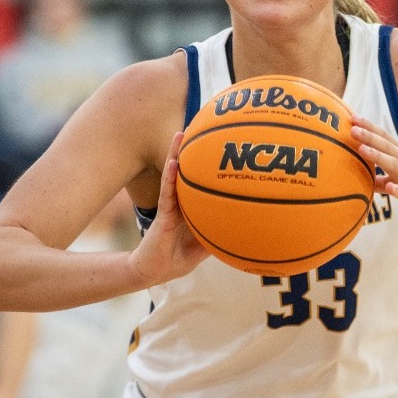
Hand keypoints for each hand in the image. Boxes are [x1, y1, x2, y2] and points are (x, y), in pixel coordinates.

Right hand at [126, 132, 209, 286]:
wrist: (153, 272)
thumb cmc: (176, 260)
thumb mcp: (204, 247)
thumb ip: (218, 236)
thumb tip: (244, 231)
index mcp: (189, 207)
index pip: (198, 180)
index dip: (204, 161)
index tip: (216, 142)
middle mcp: (179, 202)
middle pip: (186, 171)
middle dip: (191, 149)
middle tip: (200, 124)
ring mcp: (169, 206)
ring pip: (173, 175)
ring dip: (176, 154)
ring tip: (181, 133)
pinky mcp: (161, 215)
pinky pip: (166, 193)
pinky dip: (170, 177)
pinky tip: (174, 163)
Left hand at [350, 117, 397, 222]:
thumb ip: (384, 180)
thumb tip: (366, 180)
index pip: (385, 140)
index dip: (369, 129)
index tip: (352, 117)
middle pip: (388, 148)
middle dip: (369, 137)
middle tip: (352, 127)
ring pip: (396, 166)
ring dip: (379, 157)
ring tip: (362, 150)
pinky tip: (389, 188)